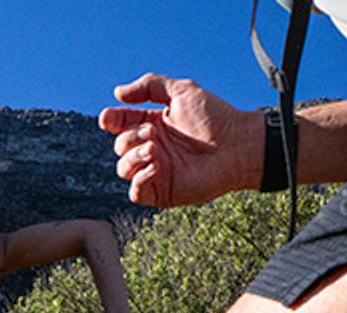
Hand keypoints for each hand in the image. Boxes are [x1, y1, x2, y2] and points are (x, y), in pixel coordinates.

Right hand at [100, 73, 261, 207]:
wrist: (237, 145)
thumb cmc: (215, 117)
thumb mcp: (181, 90)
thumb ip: (149, 86)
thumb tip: (117, 93)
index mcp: (154, 124)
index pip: (121, 124)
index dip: (111, 120)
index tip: (109, 118)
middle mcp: (153, 148)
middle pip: (120, 146)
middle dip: (129, 137)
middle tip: (153, 133)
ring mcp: (156, 171)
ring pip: (123, 169)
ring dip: (132, 157)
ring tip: (154, 148)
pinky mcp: (162, 192)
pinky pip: (136, 192)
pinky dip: (139, 178)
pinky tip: (156, 165)